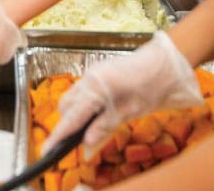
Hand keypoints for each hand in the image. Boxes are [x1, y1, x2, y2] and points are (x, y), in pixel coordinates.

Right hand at [43, 32, 202, 152]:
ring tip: (90, 129)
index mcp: (95, 88)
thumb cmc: (152, 86)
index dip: (59, 135)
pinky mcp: (99, 72)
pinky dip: (84, 105)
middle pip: (66, 106)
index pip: (71, 117)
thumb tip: (86, 146)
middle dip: (67, 124)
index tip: (47, 150)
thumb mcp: (130, 112)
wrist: (166, 62)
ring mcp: (93, 73)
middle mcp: (89, 78)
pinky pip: (82, 90)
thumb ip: (105, 128)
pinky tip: (98, 114)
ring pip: (73, 97)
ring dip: (76, 114)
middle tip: (76, 142)